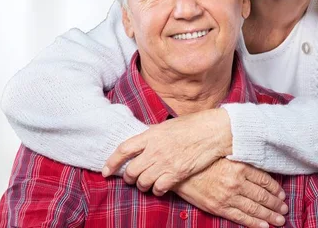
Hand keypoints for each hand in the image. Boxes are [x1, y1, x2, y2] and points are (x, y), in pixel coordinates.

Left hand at [102, 108, 231, 194]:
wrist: (211, 132)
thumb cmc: (191, 126)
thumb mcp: (166, 126)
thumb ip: (152, 136)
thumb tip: (141, 143)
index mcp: (150, 135)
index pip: (123, 149)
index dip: (111, 162)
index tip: (105, 170)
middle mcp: (154, 149)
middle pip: (131, 170)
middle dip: (128, 177)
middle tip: (131, 179)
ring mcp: (165, 162)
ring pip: (143, 182)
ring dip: (141, 186)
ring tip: (145, 184)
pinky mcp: (176, 173)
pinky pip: (158, 188)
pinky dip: (156, 191)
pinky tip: (159, 188)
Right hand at [175, 159, 287, 227]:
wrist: (179, 172)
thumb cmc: (201, 162)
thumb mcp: (223, 156)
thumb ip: (240, 162)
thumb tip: (259, 169)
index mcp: (239, 166)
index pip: (264, 180)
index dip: (275, 189)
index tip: (281, 194)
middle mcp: (236, 181)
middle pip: (262, 195)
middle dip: (276, 204)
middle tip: (284, 209)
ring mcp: (228, 196)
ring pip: (255, 208)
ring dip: (270, 215)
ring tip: (280, 220)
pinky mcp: (219, 207)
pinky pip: (241, 217)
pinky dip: (254, 223)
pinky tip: (264, 226)